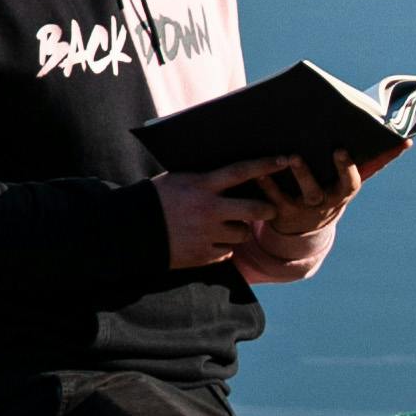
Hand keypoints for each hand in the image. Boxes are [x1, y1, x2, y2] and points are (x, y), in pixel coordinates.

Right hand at [156, 158, 292, 270]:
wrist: (131, 231)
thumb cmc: (156, 198)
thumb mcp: (180, 179)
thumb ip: (206, 179)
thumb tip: (234, 173)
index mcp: (202, 185)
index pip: (241, 171)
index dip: (265, 165)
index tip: (284, 160)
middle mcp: (209, 210)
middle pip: (254, 209)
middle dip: (267, 209)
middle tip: (270, 209)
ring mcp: (207, 235)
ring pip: (241, 234)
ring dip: (239, 230)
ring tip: (226, 226)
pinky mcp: (203, 256)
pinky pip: (226, 252)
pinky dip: (222, 248)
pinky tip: (208, 241)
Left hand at [244, 153, 361, 263]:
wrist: (307, 225)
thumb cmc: (329, 187)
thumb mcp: (343, 179)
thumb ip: (361, 161)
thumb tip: (393, 136)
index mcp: (341, 194)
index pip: (349, 184)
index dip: (346, 169)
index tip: (340, 150)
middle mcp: (322, 204)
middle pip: (314, 192)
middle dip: (304, 175)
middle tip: (295, 156)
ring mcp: (301, 210)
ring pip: (291, 198)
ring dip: (278, 183)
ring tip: (274, 162)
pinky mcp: (281, 213)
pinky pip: (272, 200)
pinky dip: (265, 186)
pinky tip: (258, 172)